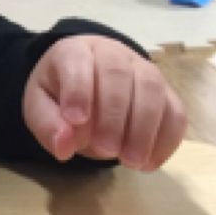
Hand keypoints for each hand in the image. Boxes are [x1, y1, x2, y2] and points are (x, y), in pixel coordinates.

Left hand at [23, 37, 186, 170]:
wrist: (88, 86)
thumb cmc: (62, 96)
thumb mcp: (40, 108)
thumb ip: (47, 124)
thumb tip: (63, 146)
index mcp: (74, 51)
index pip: (77, 60)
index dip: (78, 89)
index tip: (76, 120)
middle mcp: (112, 53)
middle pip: (118, 73)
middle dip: (113, 115)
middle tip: (106, 151)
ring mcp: (143, 70)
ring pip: (152, 88)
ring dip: (144, 128)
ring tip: (131, 162)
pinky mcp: (166, 93)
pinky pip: (176, 112)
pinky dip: (166, 140)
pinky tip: (148, 163)